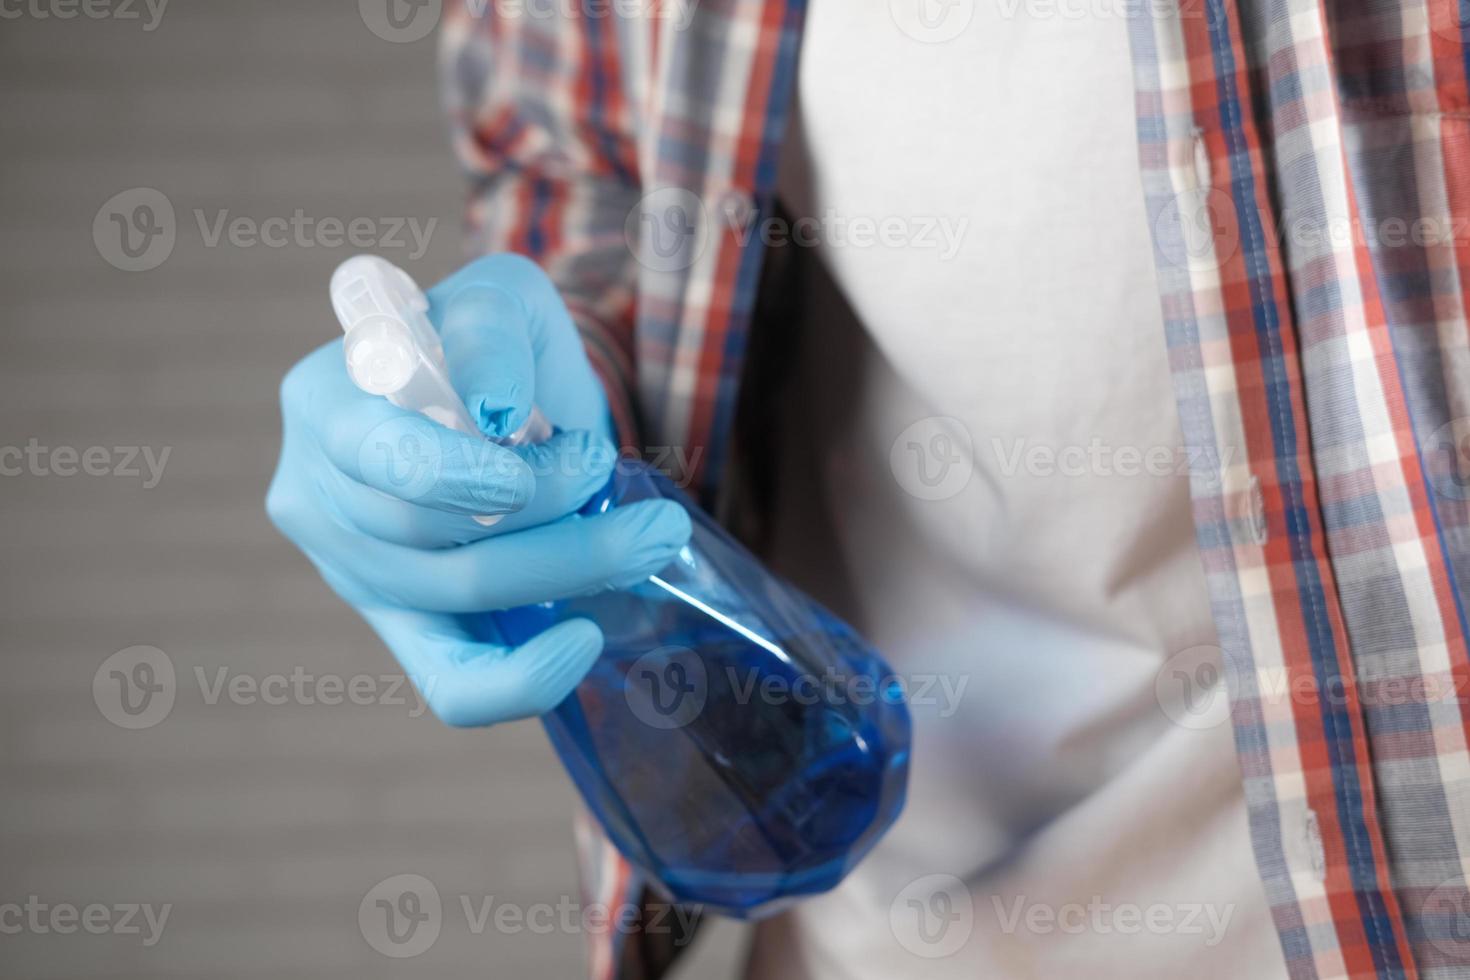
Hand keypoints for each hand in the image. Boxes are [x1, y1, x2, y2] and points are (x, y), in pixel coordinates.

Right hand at [266, 254, 690, 726]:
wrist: (509, 405)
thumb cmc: (500, 346)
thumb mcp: (502, 300)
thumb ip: (490, 331)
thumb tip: (493, 406)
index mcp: (326, 399)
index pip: (376, 447)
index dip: (455, 468)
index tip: (551, 466)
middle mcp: (317, 490)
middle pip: (424, 526)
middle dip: (552, 515)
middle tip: (649, 503)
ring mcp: (351, 568)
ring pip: (455, 590)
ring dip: (570, 567)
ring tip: (652, 539)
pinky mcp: (401, 627)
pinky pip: (448, 684)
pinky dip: (519, 680)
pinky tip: (583, 640)